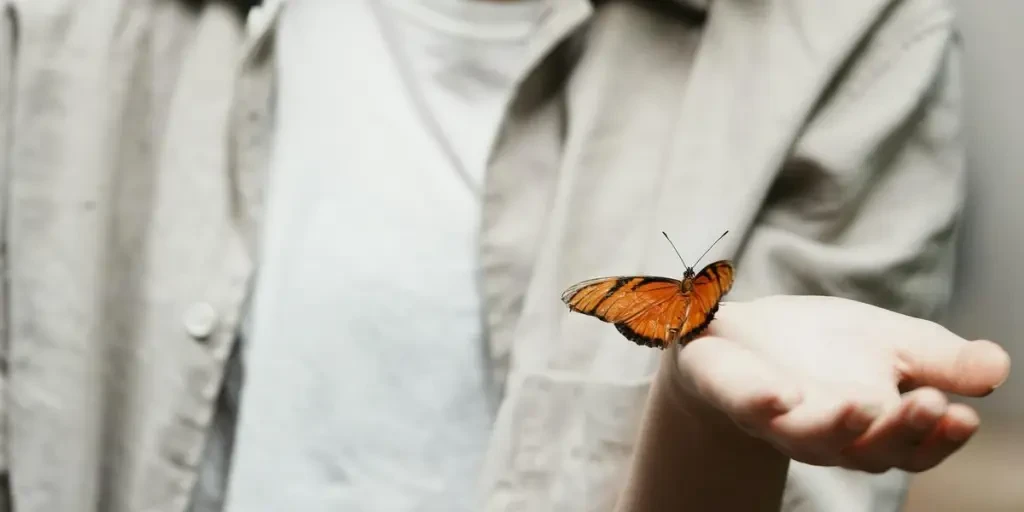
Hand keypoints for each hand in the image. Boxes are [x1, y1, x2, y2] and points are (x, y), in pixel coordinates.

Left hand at [666, 295, 1011, 472]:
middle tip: (930, 401)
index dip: (938, 438)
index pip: (912, 448)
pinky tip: (782, 394)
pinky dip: (762, 403)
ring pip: (809, 439)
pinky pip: (745, 405)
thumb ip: (940, 359)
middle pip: (868, 451)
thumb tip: (998, 367)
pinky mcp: (732, 393)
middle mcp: (825, 437)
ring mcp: (775, 420)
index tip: (963, 414)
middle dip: (900, 429)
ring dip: (838, 426)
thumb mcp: (890, 341)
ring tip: (864, 404)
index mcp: (870, 430)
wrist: (741, 332)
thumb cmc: (819, 346)